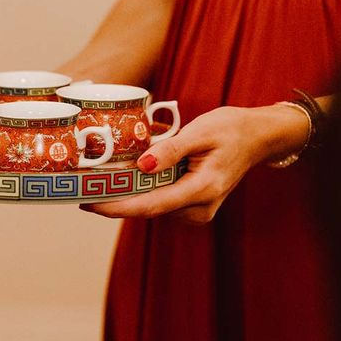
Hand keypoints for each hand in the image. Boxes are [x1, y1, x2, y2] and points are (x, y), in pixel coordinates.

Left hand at [82, 106, 281, 223]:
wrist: (258, 137)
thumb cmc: (231, 129)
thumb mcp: (201, 131)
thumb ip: (171, 150)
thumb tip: (142, 166)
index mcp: (203, 190)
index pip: (151, 205)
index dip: (116, 207)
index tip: (89, 203)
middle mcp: (200, 208)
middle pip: (147, 209)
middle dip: (114, 200)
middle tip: (83, 187)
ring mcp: (198, 211)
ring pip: (152, 207)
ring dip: (126, 196)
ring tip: (98, 180)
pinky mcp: (193, 207)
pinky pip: (160, 202)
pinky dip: (141, 192)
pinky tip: (124, 178)